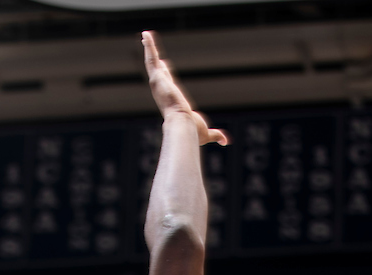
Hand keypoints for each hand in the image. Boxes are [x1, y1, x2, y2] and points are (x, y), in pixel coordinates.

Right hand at [142, 30, 228, 146]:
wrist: (183, 126)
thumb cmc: (192, 132)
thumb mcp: (206, 133)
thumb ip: (216, 135)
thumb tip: (226, 142)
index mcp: (172, 101)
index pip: (168, 84)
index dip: (166, 75)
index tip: (165, 66)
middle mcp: (163, 91)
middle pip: (157, 72)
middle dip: (154, 60)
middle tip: (150, 47)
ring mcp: (158, 84)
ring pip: (151, 63)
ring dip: (148, 49)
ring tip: (145, 35)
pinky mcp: (157, 78)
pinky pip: (150, 59)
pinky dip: (148, 46)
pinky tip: (146, 34)